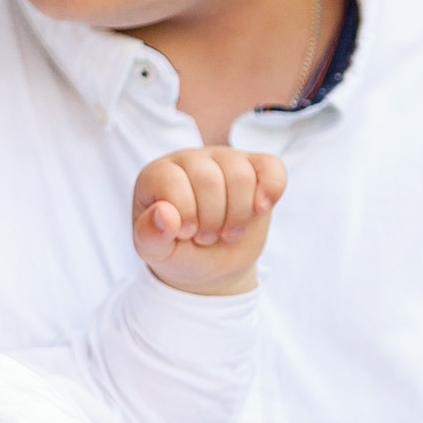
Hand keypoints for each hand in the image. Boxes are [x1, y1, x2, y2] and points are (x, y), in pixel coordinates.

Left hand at [132, 148, 287, 295]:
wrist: (209, 263)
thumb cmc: (177, 251)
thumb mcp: (156, 252)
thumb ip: (151, 235)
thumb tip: (164, 213)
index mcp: (158, 174)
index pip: (172, 181)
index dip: (184, 213)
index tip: (185, 233)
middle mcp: (190, 160)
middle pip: (209, 178)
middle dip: (212, 219)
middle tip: (206, 237)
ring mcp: (224, 160)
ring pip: (241, 175)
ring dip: (238, 215)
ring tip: (227, 232)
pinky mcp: (255, 169)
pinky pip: (272, 168)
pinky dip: (271, 190)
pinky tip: (260, 209)